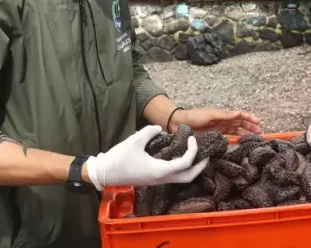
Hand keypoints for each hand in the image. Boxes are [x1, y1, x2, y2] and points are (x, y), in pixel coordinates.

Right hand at [84, 125, 208, 190]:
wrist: (104, 173)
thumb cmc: (119, 158)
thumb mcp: (134, 140)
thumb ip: (150, 132)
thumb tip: (160, 129)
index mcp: (159, 171)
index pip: (184, 164)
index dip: (192, 151)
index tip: (192, 138)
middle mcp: (161, 179)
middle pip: (188, 177)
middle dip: (200, 166)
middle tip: (206, 154)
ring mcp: (158, 181)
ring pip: (181, 179)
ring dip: (192, 168)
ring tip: (196, 154)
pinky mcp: (154, 179)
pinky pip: (174, 176)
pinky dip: (182, 168)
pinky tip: (180, 156)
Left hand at [172, 108, 262, 135]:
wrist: (180, 124)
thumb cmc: (195, 116)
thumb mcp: (210, 114)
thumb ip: (225, 115)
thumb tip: (239, 113)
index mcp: (223, 114)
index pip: (239, 116)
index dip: (249, 118)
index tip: (259, 122)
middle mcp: (223, 122)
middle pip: (240, 124)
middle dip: (251, 128)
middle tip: (261, 134)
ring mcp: (219, 130)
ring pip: (236, 131)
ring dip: (245, 134)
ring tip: (254, 139)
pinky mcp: (215, 137)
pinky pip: (228, 138)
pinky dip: (235, 139)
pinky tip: (241, 143)